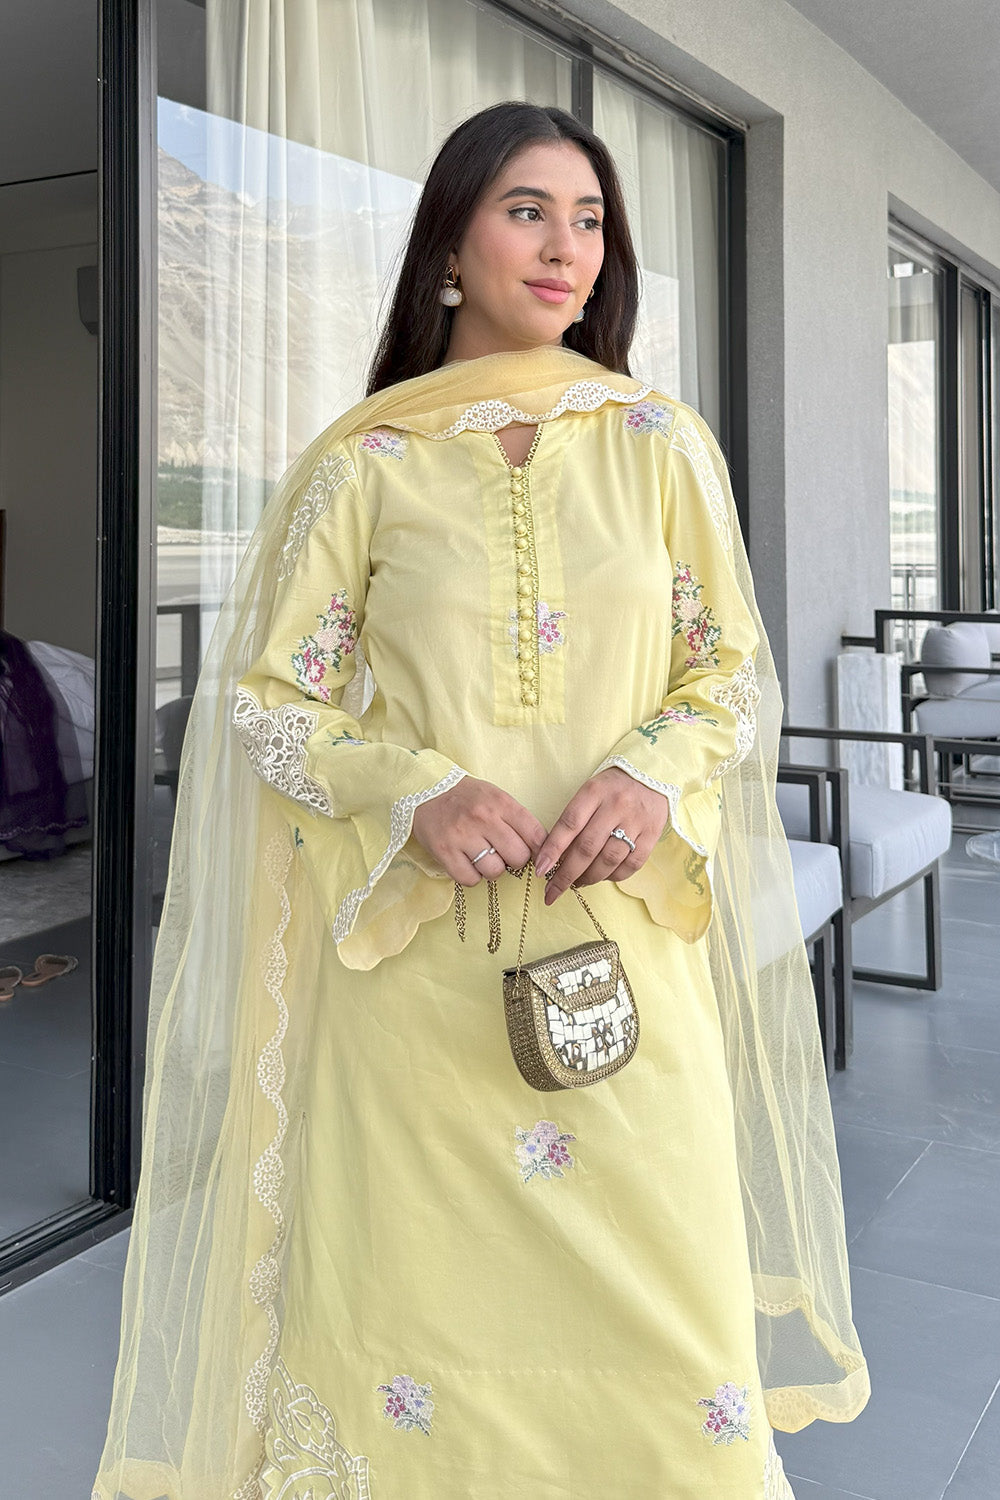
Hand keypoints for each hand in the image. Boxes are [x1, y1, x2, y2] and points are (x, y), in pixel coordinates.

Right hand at [410, 776, 545, 884]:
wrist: (424, 791)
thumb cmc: (466, 797)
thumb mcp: (495, 797)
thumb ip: (517, 819)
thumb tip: (541, 850)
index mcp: (500, 802)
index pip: (535, 834)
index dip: (541, 851)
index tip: (536, 855)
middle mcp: (483, 818)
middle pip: (518, 857)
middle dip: (514, 860)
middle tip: (503, 853)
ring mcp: (462, 835)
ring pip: (495, 871)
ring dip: (492, 869)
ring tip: (483, 856)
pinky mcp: (444, 851)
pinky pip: (470, 879)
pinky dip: (472, 876)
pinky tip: (467, 862)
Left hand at [533, 766, 669, 903]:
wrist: (651, 775)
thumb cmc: (611, 788)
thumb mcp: (589, 793)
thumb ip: (573, 820)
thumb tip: (554, 857)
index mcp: (594, 791)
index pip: (569, 824)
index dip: (553, 849)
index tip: (540, 869)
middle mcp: (616, 805)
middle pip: (587, 847)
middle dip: (566, 874)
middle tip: (553, 890)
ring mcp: (636, 821)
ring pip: (608, 859)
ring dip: (589, 878)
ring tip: (577, 883)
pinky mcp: (652, 834)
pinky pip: (632, 864)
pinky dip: (614, 876)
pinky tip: (603, 877)